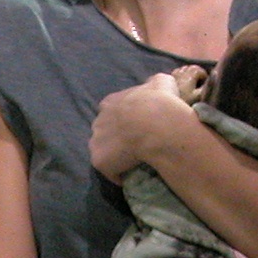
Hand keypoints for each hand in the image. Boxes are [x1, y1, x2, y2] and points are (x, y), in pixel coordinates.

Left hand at [88, 72, 202, 181]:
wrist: (155, 126)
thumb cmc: (158, 102)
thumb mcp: (161, 82)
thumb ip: (154, 83)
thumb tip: (157, 85)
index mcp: (110, 102)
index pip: (110, 109)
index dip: (122, 118)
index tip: (135, 124)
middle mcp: (98, 121)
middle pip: (104, 131)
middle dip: (116, 137)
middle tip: (135, 144)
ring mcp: (96, 142)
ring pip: (105, 151)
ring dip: (115, 156)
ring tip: (132, 162)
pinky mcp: (99, 161)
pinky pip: (109, 171)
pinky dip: (118, 174)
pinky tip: (130, 175)